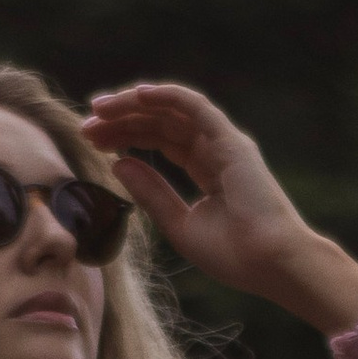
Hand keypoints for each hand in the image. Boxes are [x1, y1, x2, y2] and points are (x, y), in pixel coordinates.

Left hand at [78, 81, 357, 337]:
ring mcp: (224, 143)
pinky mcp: (231, 141)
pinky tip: (135, 95)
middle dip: (122, 120)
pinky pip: (194, 106)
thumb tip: (118, 164)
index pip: (159, 141)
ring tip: (100, 107)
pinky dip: (165, 95)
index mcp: (206, 169)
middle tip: (86, 123)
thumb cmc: (234, 255)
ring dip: (135, 104)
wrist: (271, 263)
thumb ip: (150, 193)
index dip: (126, 136)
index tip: (92, 140)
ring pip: (172, 110)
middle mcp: (215, 150)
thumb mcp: (179, 224)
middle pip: (161, 122)